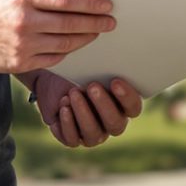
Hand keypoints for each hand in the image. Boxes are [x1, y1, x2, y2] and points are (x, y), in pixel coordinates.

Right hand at [0, 0, 114, 73]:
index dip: (91, 2)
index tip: (107, 4)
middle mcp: (24, 22)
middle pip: (70, 23)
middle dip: (95, 22)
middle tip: (110, 21)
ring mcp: (22, 45)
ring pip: (65, 43)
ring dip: (86, 38)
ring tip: (97, 32)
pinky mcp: (20, 63)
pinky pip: (53, 58)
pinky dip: (68, 51)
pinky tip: (75, 43)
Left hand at [24, 72, 144, 147]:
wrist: (52, 81)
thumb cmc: (78, 70)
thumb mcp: (92, 65)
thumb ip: (106, 66)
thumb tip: (113, 46)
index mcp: (123, 105)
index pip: (133, 107)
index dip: (127, 97)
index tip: (115, 81)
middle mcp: (111, 122)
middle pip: (115, 123)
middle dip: (103, 105)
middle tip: (91, 86)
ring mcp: (93, 133)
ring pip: (93, 133)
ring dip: (83, 113)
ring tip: (72, 93)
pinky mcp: (73, 138)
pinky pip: (73, 139)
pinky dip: (67, 123)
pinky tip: (63, 106)